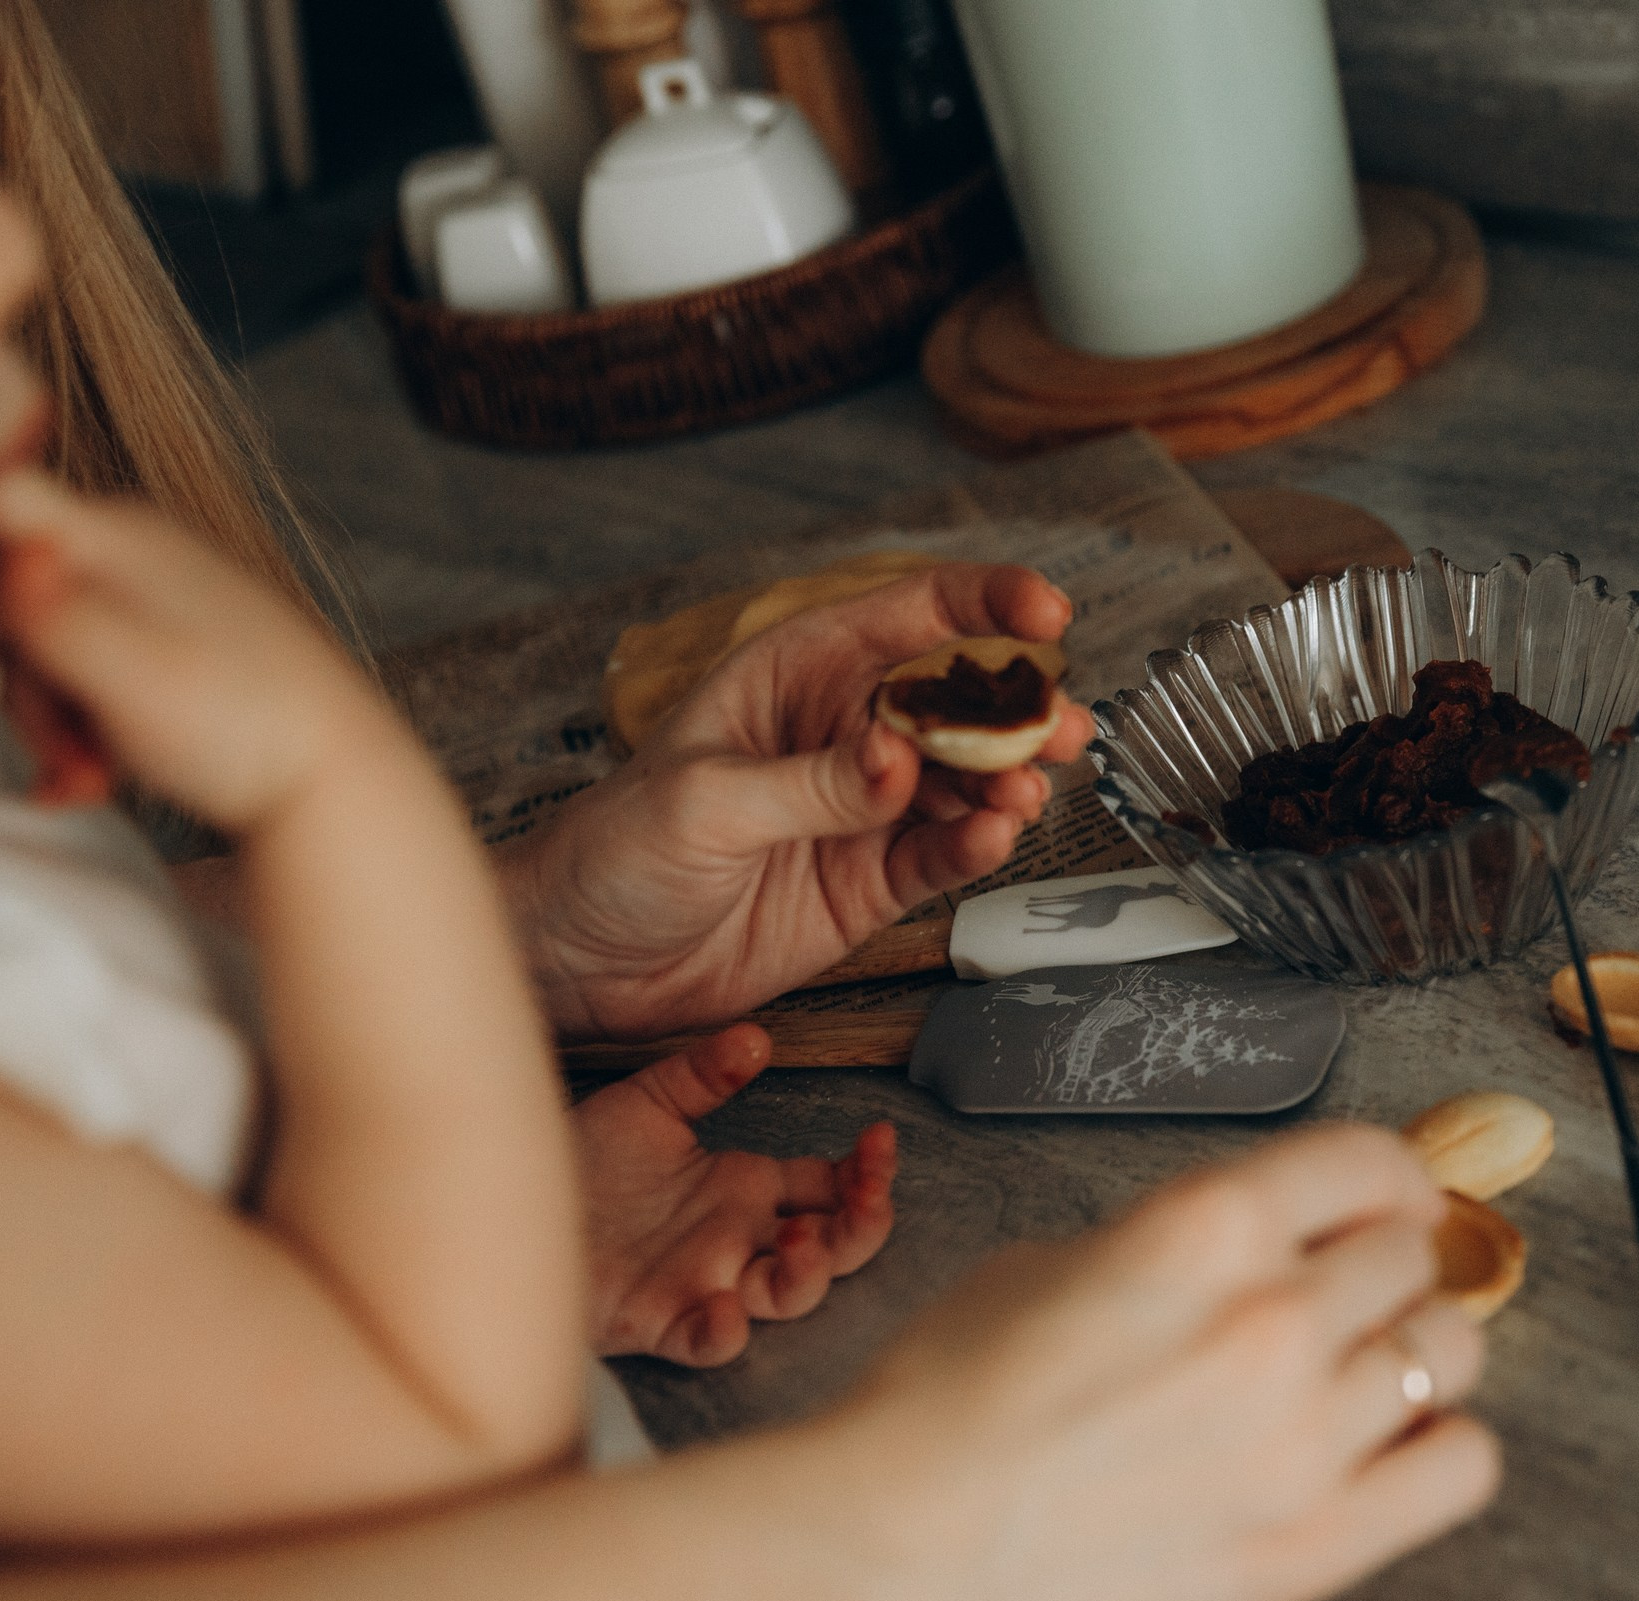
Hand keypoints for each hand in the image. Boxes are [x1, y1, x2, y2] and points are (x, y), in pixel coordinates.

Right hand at [0, 471, 396, 830]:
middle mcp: (131, 553)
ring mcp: (154, 603)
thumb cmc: (245, 726)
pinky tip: (90, 785)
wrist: (341, 781)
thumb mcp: (128, 670)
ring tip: (82, 786)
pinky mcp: (171, 655)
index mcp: (114, 537)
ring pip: (37, 653)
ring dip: (37, 727)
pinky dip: (73, 736)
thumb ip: (46, 602)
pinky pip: (85, 683)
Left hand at [504, 563, 1095, 1037]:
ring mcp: (862, 812)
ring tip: (1023, 795)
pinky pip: (941, 856)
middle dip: (1019, 710)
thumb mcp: (704, 802)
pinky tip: (991, 838)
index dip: (984, 604)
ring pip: (965, 781)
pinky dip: (974, 846)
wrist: (579, 959)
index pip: (908, 617)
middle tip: (1059, 729)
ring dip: (1007, 783)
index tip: (1046, 614)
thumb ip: (811, 784)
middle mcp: (843, 734)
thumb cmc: (613, 852)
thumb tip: (898, 760)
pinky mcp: (869, 884)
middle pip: (959, 703)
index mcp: (796, 674)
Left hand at [572, 1025, 895, 1366]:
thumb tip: (757, 1037)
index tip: (878, 1135)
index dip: (867, 1169)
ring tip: (801, 1239)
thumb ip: (702, 1072)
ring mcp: (704, 1282)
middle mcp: (737, 1240)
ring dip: (808, 1273)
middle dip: (864, 1222)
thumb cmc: (580, 1164)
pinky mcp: (657, 1320)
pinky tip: (726, 1306)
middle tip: (868, 1192)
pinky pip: (704, 1341)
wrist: (502, 1208)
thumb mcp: (646, 1104)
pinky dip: (723, 1332)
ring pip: (784, 1296)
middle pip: (833, 1248)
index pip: (831, 1187)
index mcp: (745, 1190)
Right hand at [839, 1123, 1499, 1600]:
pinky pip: (1460, 1467)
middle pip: (1409, 1256)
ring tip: (1368, 1372)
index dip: (1385, 1176)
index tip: (1387, 1194)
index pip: (1364, 1161)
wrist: (890, 1558)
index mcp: (1200, 1229)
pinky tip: (1391, 1447)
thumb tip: (1231, 1257)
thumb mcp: (1041, 1267)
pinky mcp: (1316, 1546)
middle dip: (1385, 1265)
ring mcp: (1303, 1437)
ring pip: (1448, 1351)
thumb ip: (1165, 1248)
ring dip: (1411, 1350)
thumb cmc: (936, 1415)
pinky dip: (1440, 1445)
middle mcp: (1270, 1319)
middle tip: (1358, 1290)